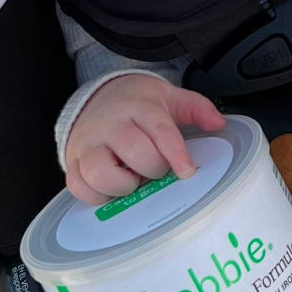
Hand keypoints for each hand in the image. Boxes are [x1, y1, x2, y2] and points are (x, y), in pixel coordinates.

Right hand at [65, 74, 224, 203]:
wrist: (96, 97)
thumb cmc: (135, 103)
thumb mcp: (168, 97)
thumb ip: (196, 108)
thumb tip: (219, 123)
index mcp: (139, 107)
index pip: (160, 130)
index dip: (175, 153)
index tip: (186, 171)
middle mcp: (111, 124)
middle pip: (134, 152)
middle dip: (151, 169)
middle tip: (155, 169)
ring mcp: (88, 143)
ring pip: (99, 171)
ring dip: (121, 185)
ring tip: (132, 179)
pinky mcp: (73, 160)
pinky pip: (79, 185)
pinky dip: (97, 195)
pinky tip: (112, 187)